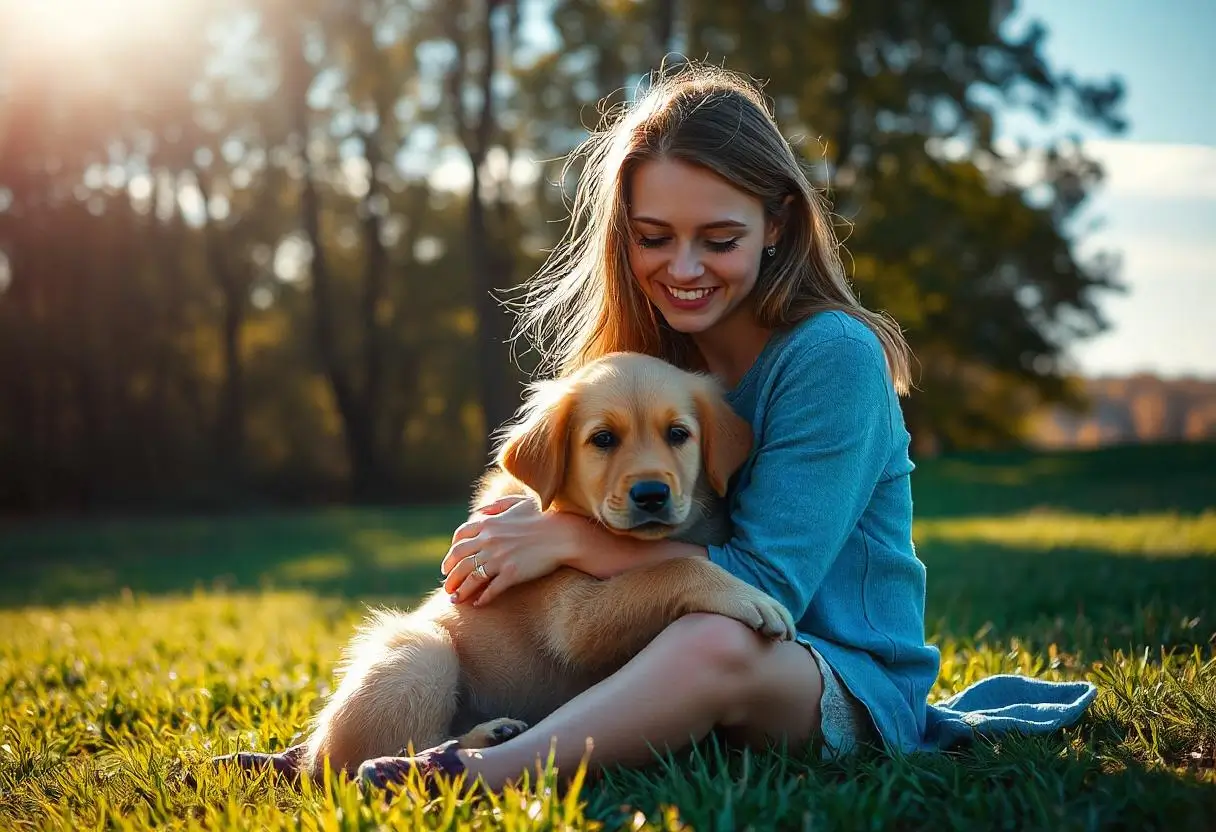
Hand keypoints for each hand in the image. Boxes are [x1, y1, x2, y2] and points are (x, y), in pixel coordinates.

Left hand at [440, 495, 587, 606]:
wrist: (565, 533)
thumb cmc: (545, 516)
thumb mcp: (518, 503)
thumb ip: (497, 506)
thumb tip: (480, 512)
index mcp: (488, 523)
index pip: (459, 539)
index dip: (451, 554)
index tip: (448, 564)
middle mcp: (489, 541)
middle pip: (460, 560)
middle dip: (450, 575)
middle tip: (447, 585)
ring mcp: (500, 558)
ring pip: (471, 577)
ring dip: (460, 590)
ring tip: (454, 599)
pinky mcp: (512, 573)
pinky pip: (491, 589)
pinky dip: (481, 598)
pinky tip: (478, 604)